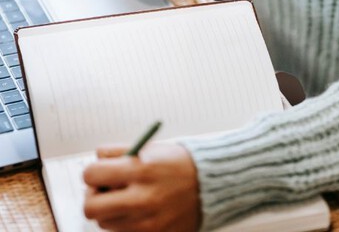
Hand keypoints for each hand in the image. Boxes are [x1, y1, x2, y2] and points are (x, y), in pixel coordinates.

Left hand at [83, 142, 200, 231]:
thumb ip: (120, 152)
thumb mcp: (153, 149)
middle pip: (90, 207)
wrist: (214, 186)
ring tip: (131, 200)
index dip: (93, 173)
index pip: (91, 175)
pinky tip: (141, 211)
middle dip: (93, 198)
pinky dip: (126, 222)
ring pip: (105, 223)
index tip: (99, 174)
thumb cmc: (182, 165)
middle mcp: (142, 198)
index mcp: (141, 170)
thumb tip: (95, 159)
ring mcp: (147, 221)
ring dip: (112, 211)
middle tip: (104, 192)